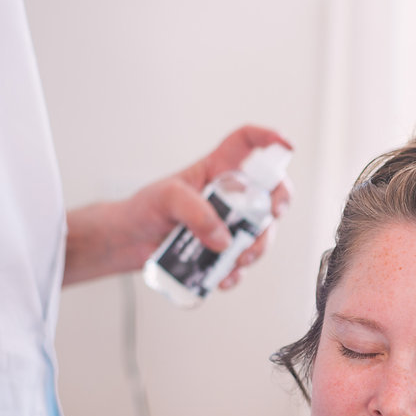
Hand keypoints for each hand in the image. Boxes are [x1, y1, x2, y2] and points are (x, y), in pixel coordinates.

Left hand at [64, 125, 292, 288]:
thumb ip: (196, 212)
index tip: (285, 146)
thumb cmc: (145, 209)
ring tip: (237, 260)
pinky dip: (237, 271)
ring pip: (261, 231)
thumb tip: (223, 239)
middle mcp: (231, 194)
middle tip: (272, 215)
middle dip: (279, 202)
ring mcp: (231, 223)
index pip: (247, 143)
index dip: (269, 138)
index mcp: (218, 169)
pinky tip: (223, 277)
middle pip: (270, 191)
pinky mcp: (225, 249)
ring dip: (257, 247)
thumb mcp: (166, 198)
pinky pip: (243, 261)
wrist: (130, 243)